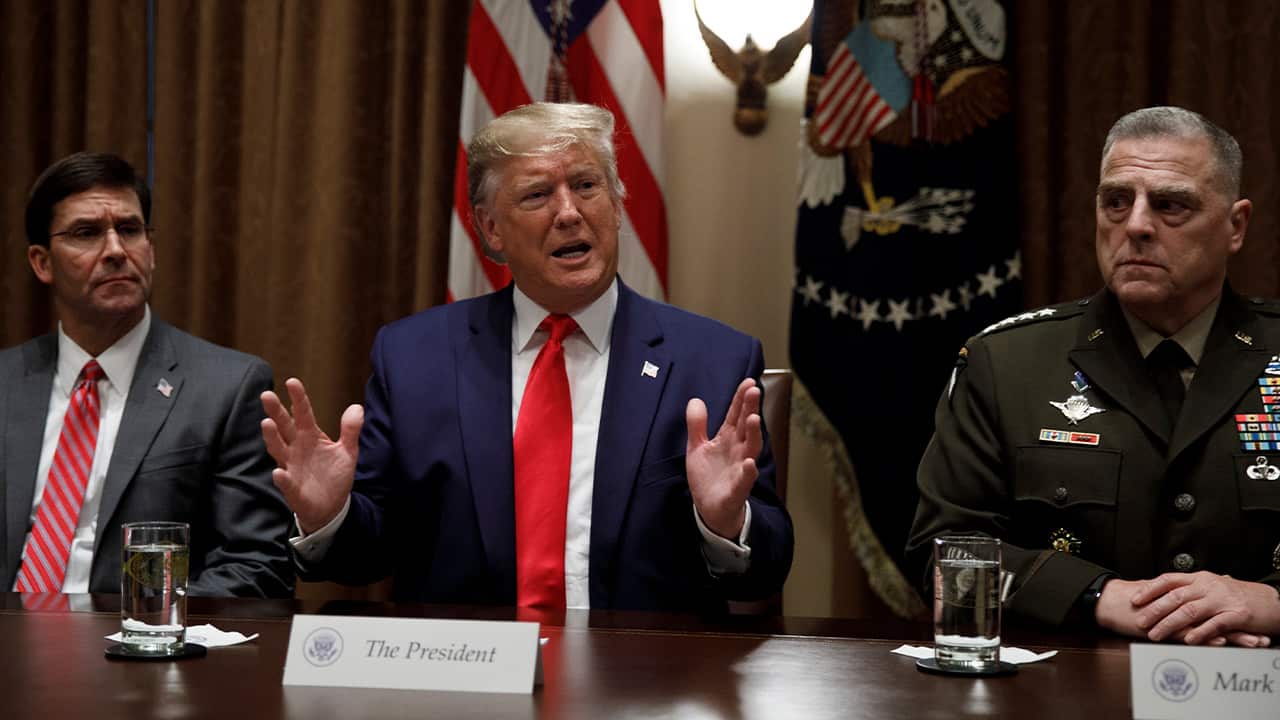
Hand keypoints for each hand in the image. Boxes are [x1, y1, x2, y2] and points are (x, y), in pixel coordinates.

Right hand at [260, 378, 362, 533]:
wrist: (331, 506)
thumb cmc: (334, 475)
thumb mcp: (347, 451)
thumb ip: (351, 430)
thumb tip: (357, 407)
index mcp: (311, 436)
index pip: (303, 414)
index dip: (298, 398)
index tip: (292, 382)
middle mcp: (297, 448)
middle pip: (284, 427)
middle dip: (276, 412)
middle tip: (267, 395)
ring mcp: (292, 467)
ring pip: (279, 450)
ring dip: (272, 438)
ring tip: (267, 424)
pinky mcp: (293, 488)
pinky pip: (286, 482)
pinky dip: (282, 478)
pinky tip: (278, 473)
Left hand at [685, 378, 762, 538]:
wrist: (710, 509)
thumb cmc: (708, 476)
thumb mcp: (696, 447)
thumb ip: (697, 425)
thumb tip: (695, 400)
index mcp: (728, 439)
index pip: (736, 414)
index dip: (741, 399)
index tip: (748, 382)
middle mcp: (738, 450)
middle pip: (746, 426)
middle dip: (751, 408)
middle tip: (754, 390)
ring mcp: (740, 469)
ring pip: (751, 449)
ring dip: (754, 434)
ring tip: (754, 418)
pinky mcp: (737, 489)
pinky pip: (744, 480)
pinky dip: (748, 472)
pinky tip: (749, 463)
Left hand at [1131, 572, 1279, 645]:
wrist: (1273, 601)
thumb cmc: (1240, 596)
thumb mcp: (1213, 587)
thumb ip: (1192, 589)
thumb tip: (1166, 592)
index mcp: (1201, 578)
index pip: (1169, 580)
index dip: (1150, 589)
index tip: (1134, 599)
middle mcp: (1209, 586)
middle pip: (1175, 596)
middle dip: (1154, 609)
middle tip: (1140, 621)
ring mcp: (1223, 600)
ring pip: (1190, 610)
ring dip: (1170, 624)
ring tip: (1155, 634)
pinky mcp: (1238, 614)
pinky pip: (1215, 624)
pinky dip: (1200, 632)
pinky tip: (1188, 640)